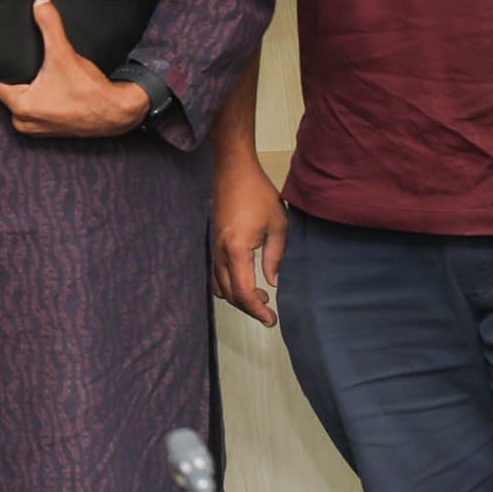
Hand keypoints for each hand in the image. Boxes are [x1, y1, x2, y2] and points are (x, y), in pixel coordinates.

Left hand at [0, 0, 152, 139]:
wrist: (118, 113)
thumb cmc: (91, 91)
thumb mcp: (65, 54)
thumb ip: (50, 26)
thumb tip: (40, 4)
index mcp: (21, 108)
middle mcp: (24, 123)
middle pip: (6, 91)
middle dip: (12, 74)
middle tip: (18, 58)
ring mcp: (37, 128)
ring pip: (21, 100)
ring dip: (25, 86)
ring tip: (33, 70)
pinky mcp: (50, 129)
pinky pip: (35, 108)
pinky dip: (38, 97)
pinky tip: (46, 85)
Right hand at [211, 149, 286, 326]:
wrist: (233, 171)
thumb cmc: (257, 194)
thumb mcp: (278, 225)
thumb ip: (276, 257)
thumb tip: (273, 283)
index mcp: (237, 250)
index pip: (243, 292)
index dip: (257, 310)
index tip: (271, 319)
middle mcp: (221, 253)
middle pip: (230, 294)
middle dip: (249, 308)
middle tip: (269, 313)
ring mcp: (214, 248)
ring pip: (221, 286)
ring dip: (239, 297)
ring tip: (261, 297)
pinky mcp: (214, 243)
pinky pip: (217, 274)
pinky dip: (229, 286)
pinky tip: (245, 282)